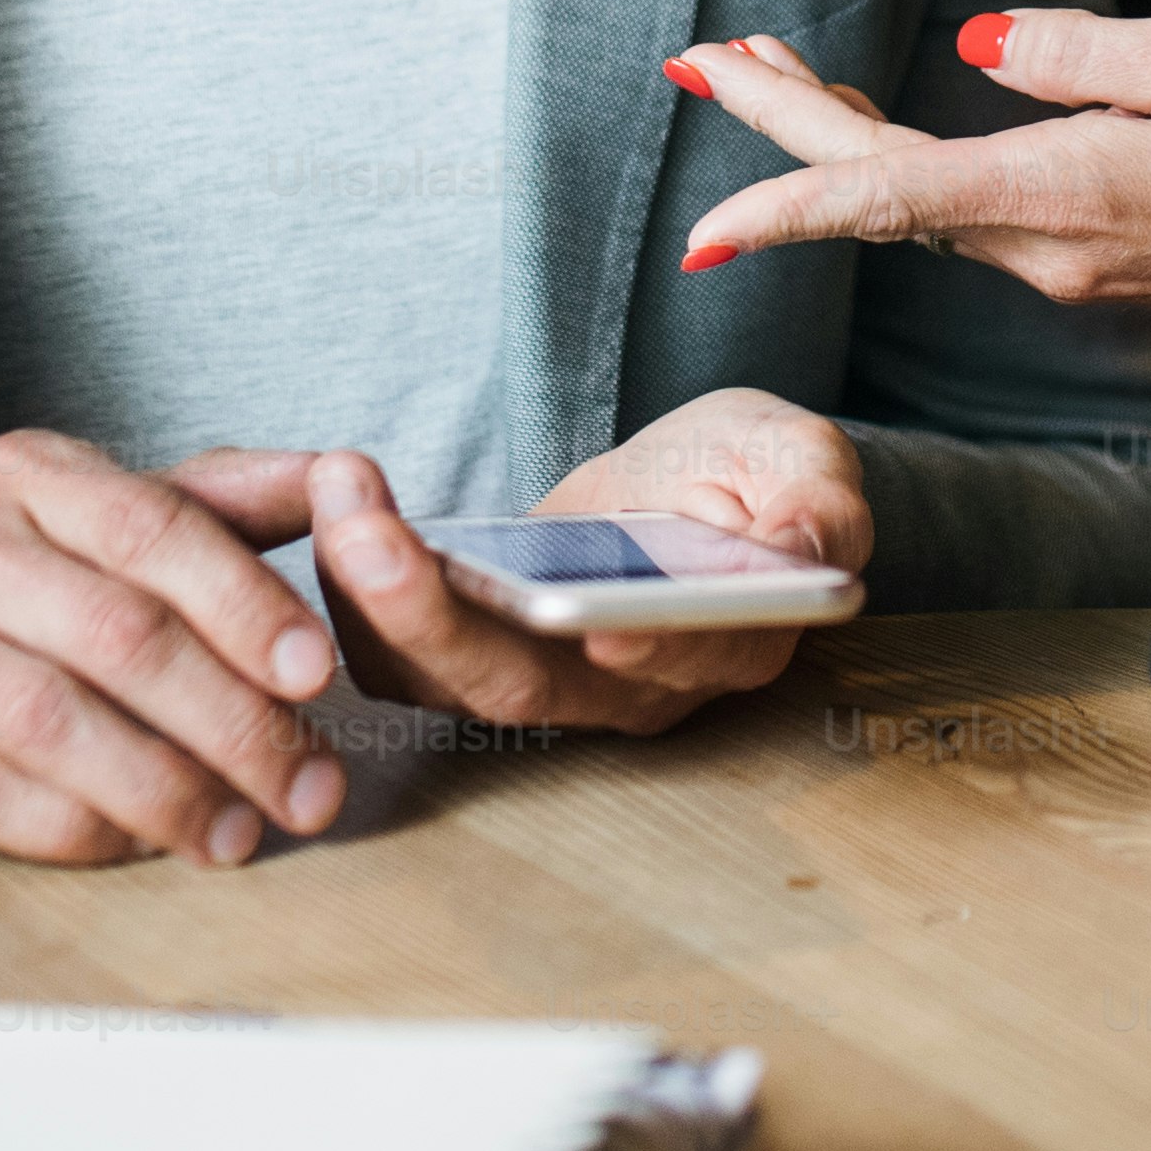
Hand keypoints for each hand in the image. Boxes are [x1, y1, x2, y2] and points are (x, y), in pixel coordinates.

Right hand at [0, 431, 346, 867]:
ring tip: (240, 834)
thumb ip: (206, 499)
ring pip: (59, 723)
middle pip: (121, 636)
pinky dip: (78, 830)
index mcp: (28, 475)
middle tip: (311, 786)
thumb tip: (348, 479)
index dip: (247, 604)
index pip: (157, 530)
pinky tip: (137, 847)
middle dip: (233, 722)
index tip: (322, 673)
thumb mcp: (64, 506)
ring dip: (167, 791)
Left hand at [297, 389, 868, 733]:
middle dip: (433, 611)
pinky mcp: (486, 654)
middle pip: (520, 684)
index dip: (626, 649)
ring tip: (339, 501)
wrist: (700, 485)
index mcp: (724, 646)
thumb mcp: (809, 462)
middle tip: (367, 528)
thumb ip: (818, 507)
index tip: (586, 623)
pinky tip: (332, 514)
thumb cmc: (759, 475)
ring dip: (374, 596)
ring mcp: (549, 680)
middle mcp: (628, 688)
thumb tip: (812, 554)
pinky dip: (354, 598)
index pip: (669, 665)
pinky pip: (405, 656)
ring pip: (446, 676)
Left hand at [665, 11, 1150, 323]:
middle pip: (878, 187)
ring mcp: (1057, 256)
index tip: (699, 235)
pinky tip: (858, 112)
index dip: (788, 203)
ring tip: (751, 60)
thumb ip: (1079, 51)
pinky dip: (888, 154)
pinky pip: (955, 200)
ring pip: (909, 195)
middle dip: (779, 121)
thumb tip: (975, 48)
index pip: (893, 197)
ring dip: (828, 130)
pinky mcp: (1077, 250)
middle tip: (695, 56)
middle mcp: (1043, 243)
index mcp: (1065, 190)